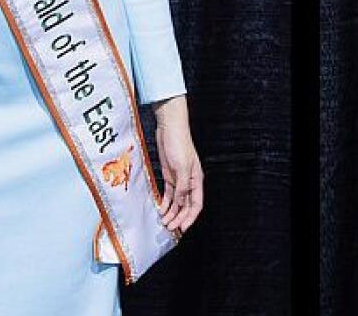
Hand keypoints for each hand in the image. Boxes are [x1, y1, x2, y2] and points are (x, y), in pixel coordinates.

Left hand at [152, 95, 202, 234]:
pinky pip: (168, 194)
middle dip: (179, 217)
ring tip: (164, 222)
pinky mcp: (170, 175)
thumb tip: (180, 203)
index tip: (182, 227)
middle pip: (186, 205)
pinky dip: (165, 203)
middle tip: (169, 228)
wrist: (170, 128)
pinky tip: (161, 210)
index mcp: (196, 180)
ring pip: (177, 201)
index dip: (190, 217)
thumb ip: (182, 186)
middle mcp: (189, 182)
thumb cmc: (180, 144)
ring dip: (171, 212)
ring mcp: (179, 179)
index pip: (196, 204)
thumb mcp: (182, 167)